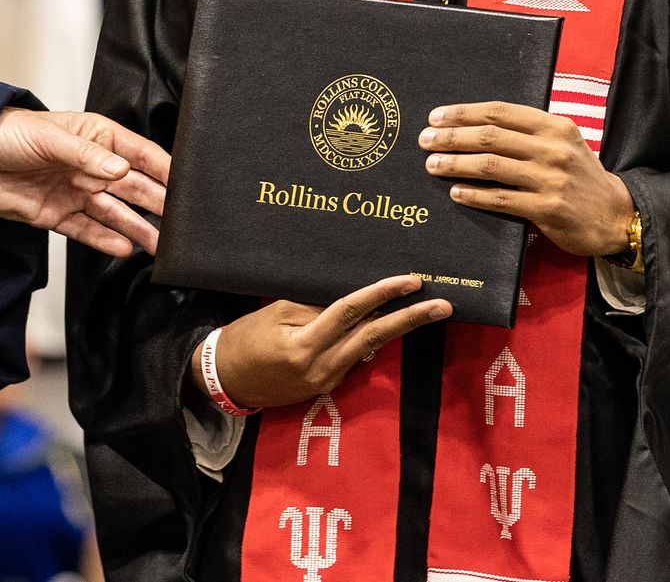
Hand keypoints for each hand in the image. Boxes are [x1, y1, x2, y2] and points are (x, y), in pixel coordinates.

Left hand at [0, 108, 170, 257]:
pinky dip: (106, 240)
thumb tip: (120, 171)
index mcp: (96, 138)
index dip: (164, 169)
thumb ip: (87, 156)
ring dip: (137, 228)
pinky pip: (88, 230)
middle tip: (181, 223)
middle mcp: (91, 166)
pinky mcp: (57, 214)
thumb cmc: (8, 133)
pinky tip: (125, 249)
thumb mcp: (50, 138)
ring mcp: (75, 192)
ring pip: (114, 213)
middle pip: (133, 188)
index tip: (186, 186)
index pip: (140, 154)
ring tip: (159, 246)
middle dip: (158, 204)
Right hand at [209, 274, 450, 412]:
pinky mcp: (327, 387)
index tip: (410, 281)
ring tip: (429, 312)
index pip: (350, 313)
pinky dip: (373, 339)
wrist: (227, 381)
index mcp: (304, 345)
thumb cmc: (246, 339)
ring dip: (399, 329)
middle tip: (442, 306)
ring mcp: (327, 381)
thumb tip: (351, 297)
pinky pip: (355, 358)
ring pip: (370, 349)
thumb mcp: (274, 313)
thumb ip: (313, 306)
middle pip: (373, 337)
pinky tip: (391, 324)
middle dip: (410, 319)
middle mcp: (321, 367)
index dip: (381, 294)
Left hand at [419, 102, 633, 258]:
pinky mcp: (548, 209)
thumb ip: (528, 133)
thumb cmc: (579, 176)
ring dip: (456, 164)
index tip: (437, 117)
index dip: (464, 113)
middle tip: (426, 140)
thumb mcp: (562, 143)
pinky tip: (456, 193)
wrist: (615, 215)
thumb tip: (475, 127)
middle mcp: (552, 148)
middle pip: (490, 136)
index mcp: (554, 125)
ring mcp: (551, 178)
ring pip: (491, 165)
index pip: (500, 112)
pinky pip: (501, 199)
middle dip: (452, 136)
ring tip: (432, 165)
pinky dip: (474, 195)